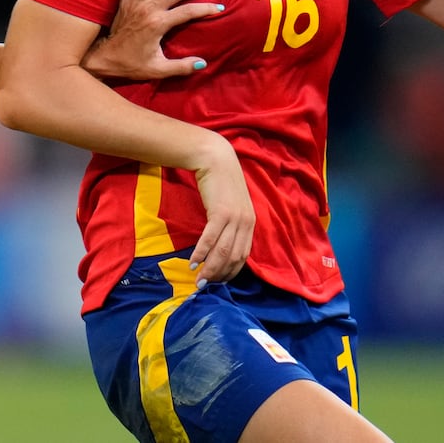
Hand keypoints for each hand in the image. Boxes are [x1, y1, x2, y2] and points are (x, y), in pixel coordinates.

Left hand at [83, 0, 221, 79]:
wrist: (106, 59)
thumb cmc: (132, 65)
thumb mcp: (159, 70)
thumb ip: (182, 67)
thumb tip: (203, 63)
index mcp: (158, 24)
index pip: (189, 11)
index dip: (207, 8)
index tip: (219, 7)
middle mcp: (148, 9)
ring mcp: (135, 2)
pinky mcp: (124, 1)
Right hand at [188, 132, 253, 285]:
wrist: (215, 159)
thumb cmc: (220, 182)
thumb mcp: (231, 205)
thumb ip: (231, 224)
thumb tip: (220, 246)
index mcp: (250, 223)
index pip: (243, 256)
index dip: (230, 272)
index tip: (217, 282)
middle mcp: (246, 222)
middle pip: (234, 257)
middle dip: (219, 275)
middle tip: (204, 285)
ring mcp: (235, 218)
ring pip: (223, 251)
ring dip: (210, 268)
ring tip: (198, 279)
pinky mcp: (221, 212)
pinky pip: (211, 239)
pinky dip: (202, 253)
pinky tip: (193, 262)